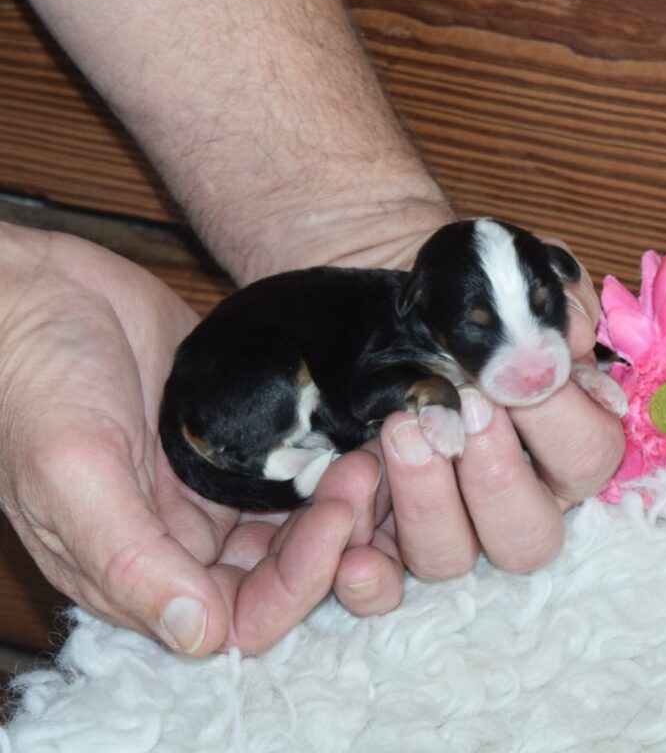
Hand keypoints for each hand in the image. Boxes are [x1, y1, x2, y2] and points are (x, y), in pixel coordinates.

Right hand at [0, 223, 399, 654]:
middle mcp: (183, 534)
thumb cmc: (34, 380)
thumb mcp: (71, 470)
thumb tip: (197, 636)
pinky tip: (354, 434)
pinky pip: (292, 463)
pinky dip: (326, 458)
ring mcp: (211, 483)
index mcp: (141, 563)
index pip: (241, 611)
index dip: (298, 582)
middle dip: (332, 536)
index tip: (337, 520)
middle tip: (363, 475)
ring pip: (295, 519)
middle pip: (281, 568)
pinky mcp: (232, 437)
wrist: (41, 292)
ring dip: (337, 498)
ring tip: (368, 452)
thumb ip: (129, 558)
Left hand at [367, 239, 624, 578]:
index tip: (517, 374)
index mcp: (553, 441)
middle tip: (469, 409)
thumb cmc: (446, 294)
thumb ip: (542, 293)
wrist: (371, 303)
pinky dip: (369, 577)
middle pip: (529, 537)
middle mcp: (505, 494)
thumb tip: (575, 331)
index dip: (561, 419)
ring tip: (399, 431)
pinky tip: (353, 548)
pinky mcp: (380, 535)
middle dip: (499, 475)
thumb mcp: (493, 273)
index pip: (590, 456)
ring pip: (453, 559)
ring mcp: (442, 519)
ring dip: (429, 503)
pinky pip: (384, 586)